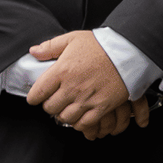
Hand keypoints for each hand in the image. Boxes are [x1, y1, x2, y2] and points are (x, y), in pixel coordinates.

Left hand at [25, 28, 139, 138]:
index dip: (34, 97)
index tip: (35, 98)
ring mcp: (86, 99)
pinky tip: (80, 117)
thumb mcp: (73, 38)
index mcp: (62, 70)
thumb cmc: (102, 44)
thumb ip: (50, 46)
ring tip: (67, 109)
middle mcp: (72, 87)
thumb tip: (34, 52)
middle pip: (50, 108)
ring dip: (64, 115)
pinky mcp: (101, 107)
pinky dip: (80, 123)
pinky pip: (84, 124)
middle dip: (49, 106)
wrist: (128, 51)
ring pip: (65, 118)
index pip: (38, 92)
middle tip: (54, 102)